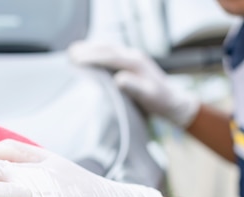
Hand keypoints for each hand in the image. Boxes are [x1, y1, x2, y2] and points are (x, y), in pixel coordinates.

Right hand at [68, 40, 199, 127]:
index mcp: (136, 63)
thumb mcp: (149, 97)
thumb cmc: (160, 101)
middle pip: (107, 48)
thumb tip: (119, 80)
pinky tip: (90, 57)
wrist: (173, 101)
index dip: (91, 57)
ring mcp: (132, 58)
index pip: (109, 56)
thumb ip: (135, 88)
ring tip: (74, 52)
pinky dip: (98, 53)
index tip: (75, 59)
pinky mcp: (131, 62)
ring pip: (108, 48)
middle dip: (88, 49)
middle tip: (70, 53)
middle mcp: (134, 56)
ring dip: (92, 48)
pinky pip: (112, 53)